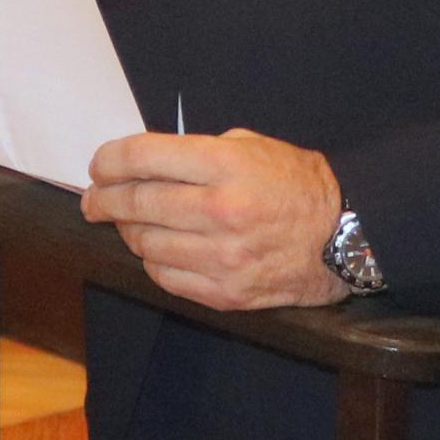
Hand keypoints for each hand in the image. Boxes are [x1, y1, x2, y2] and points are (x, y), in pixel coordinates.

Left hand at [86, 129, 347, 310]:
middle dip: (104, 199)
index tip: (99, 165)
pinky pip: (166, 277)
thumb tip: (146, 165)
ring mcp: (222, 257)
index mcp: (227, 166)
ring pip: (145, 244)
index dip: (110, 160)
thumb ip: (200, 153)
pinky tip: (157, 249)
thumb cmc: (298, 184)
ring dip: (129, 232)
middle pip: (137, 204)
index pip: (145, 158)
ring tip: (128, 223)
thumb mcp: (253, 147)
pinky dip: (153, 261)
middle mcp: (220, 211)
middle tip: (93, 199)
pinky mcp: (226, 293)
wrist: (347, 236)